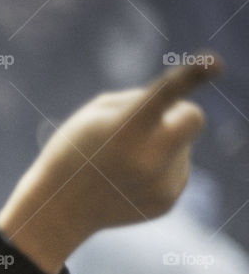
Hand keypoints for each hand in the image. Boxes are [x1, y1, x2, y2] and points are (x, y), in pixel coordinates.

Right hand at [0, 50, 222, 273]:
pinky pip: (176, 170)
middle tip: (148, 125)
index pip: (166, 94)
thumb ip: (137, 101)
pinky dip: (158, 170)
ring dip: (160, 146)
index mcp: (125, 129)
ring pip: (181, 146)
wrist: (58, 211)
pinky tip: (128, 181)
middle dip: (180, 114)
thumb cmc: (72, 153)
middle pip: (194, 118)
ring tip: (121, 165)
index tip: (214, 62)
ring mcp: (161, 183)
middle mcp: (149, 157)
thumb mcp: (92, 116)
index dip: (192, 75)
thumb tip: (176, 109)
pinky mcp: (167, 201)